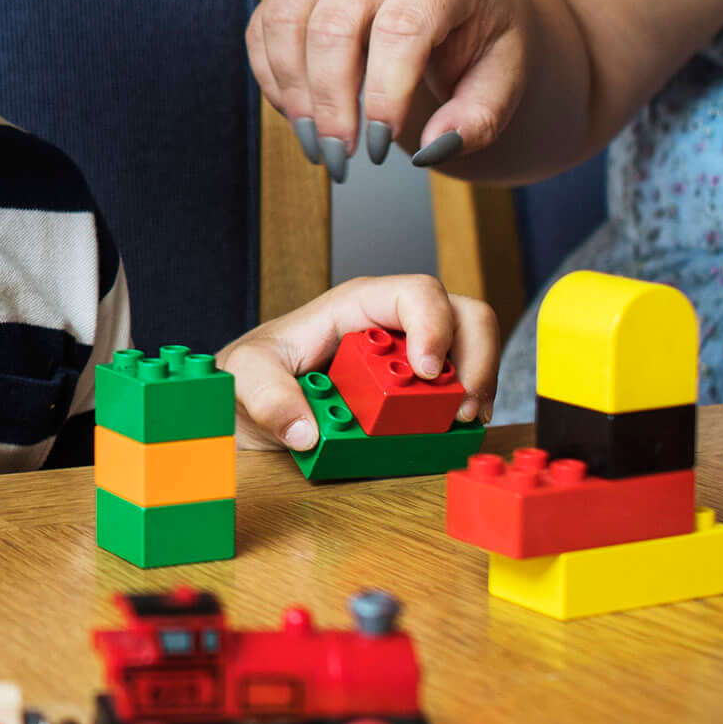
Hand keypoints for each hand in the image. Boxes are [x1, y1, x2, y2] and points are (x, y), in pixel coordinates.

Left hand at [216, 274, 500, 450]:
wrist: (248, 402)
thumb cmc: (251, 373)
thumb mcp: (244, 376)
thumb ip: (267, 397)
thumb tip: (305, 431)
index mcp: (357, 306)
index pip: (416, 293)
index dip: (433, 326)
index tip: (427, 372)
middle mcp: (393, 324)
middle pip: (463, 315)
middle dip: (475, 360)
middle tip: (461, 409)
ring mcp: (409, 354)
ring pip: (473, 347)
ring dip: (477, 385)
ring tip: (459, 422)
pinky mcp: (415, 387)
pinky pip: (461, 386)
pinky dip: (467, 406)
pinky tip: (452, 429)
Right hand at [247, 0, 531, 182]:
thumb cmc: (482, 35)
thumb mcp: (505, 77)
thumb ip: (479, 117)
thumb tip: (432, 149)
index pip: (401, 27)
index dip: (385, 91)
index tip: (382, 146)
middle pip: (332, 25)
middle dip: (329, 102)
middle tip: (342, 158)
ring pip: (286, 22)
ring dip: (293, 93)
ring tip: (317, 144)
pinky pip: (264, 28)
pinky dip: (272, 79)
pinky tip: (300, 115)